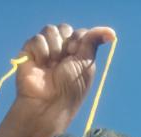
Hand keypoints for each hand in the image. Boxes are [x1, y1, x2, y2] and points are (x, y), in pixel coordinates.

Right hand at [0, 24, 115, 136]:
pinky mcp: (29, 53)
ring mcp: (44, 52)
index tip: (76, 54)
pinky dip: (41, 52)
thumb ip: (94, 41)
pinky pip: (37, 39)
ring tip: (52, 66)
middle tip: (64, 61)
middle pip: (64, 29)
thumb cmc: (71, 88)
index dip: (79, 40)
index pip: (79, 33)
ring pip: (50, 30)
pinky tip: (41, 66)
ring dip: (55, 48)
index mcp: (76, 55)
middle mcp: (60, 52)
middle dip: (67, 43)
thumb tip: (111, 32)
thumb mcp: (86, 63)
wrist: (49, 103)